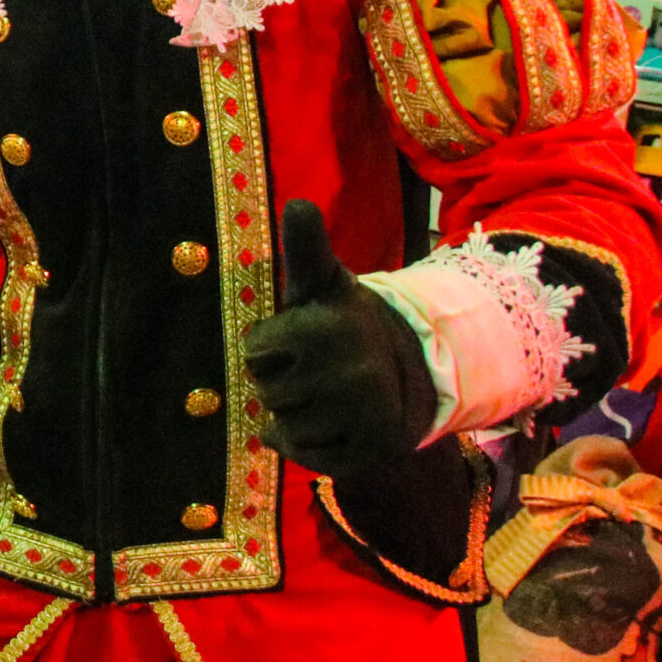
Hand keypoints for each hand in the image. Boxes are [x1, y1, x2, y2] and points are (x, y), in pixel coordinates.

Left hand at [246, 200, 437, 477]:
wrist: (407, 372)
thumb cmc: (342, 325)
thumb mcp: (323, 284)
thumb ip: (304, 247)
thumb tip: (296, 203)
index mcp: (329, 327)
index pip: (253, 351)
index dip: (268, 347)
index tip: (295, 338)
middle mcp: (350, 372)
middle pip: (266, 391)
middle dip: (278, 382)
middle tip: (312, 369)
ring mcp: (363, 415)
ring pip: (284, 426)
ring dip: (291, 414)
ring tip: (321, 395)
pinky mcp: (371, 451)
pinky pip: (306, 458)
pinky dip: (305, 445)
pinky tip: (326, 424)